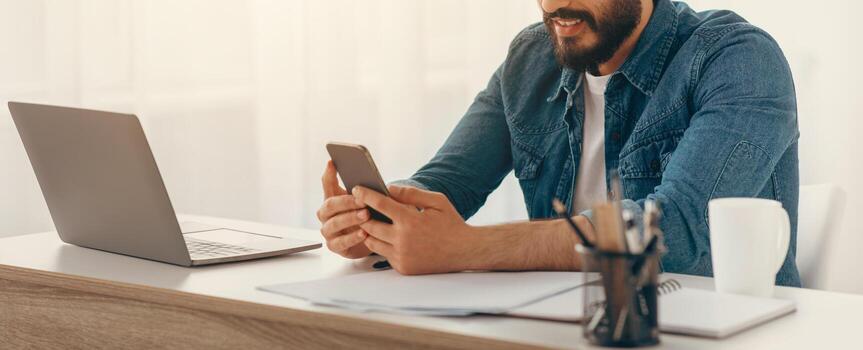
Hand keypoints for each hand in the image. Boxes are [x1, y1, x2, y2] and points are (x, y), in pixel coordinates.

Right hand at [316, 161, 372, 258]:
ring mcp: (329, 232)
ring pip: (334, 224)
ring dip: (350, 219)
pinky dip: (352, 238)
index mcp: (330, 200)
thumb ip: (356, 186)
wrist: (368, 238)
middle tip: (363, 200)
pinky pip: (341, 243)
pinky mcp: (335, 246)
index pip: (327, 184)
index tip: (334, 163)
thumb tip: (342, 166)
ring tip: (367, 215)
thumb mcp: (359, 199)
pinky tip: (364, 233)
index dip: (329, 174)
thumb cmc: (361, 214)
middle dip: (347, 202)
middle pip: (330, 206)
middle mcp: (325, 216)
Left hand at [353, 185, 474, 274]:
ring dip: (370, 232)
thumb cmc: (451, 223)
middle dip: (364, 215)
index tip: (356, 189)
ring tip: (373, 222)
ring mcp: (402, 256)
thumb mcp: (436, 201)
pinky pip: (384, 254)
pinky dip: (383, 245)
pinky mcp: (403, 267)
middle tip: (362, 208)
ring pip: (372, 242)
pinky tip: (388, 237)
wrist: (465, 251)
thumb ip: (411, 193)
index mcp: (410, 221)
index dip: (366, 195)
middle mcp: (402, 240)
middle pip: (370, 225)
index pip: (380, 204)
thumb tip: (389, 188)